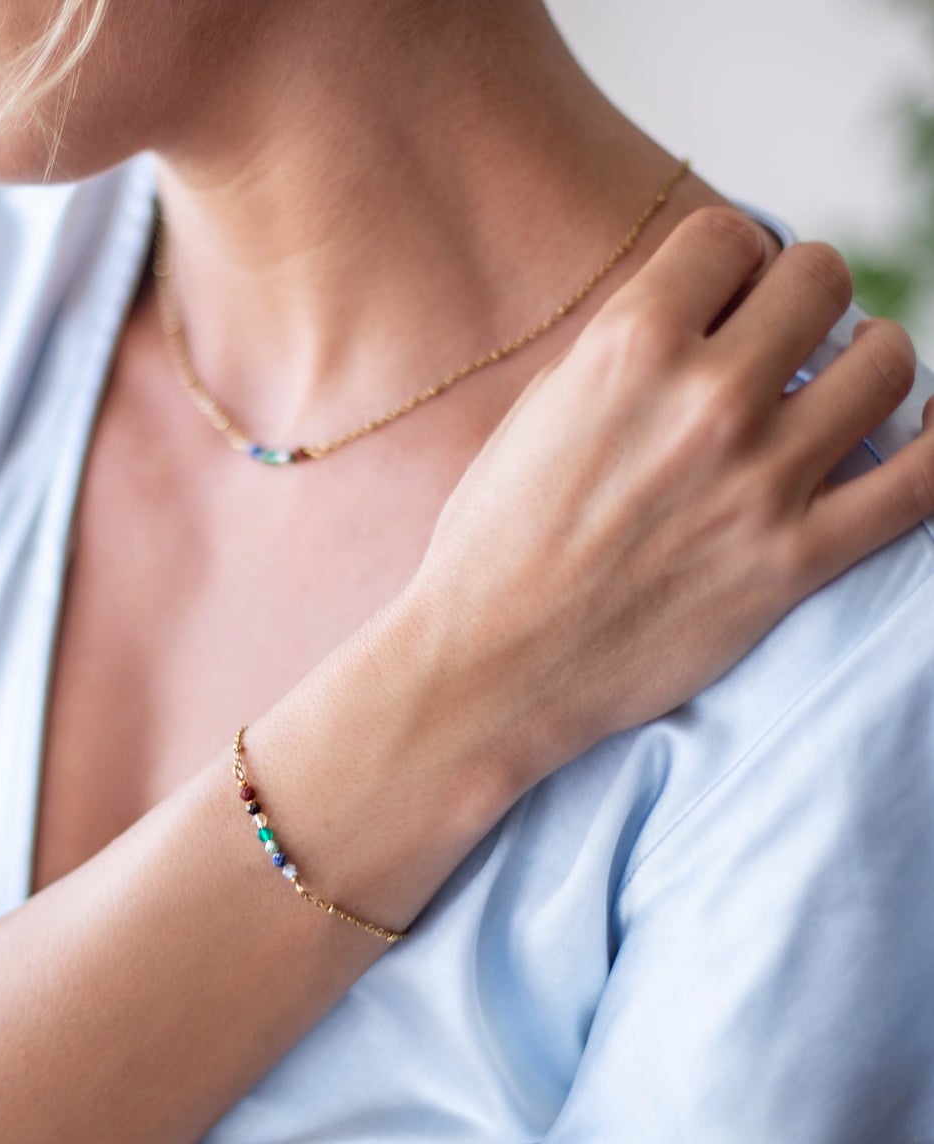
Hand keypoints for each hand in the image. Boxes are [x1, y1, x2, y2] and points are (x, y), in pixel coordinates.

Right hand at [406, 205, 933, 777]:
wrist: (490, 668)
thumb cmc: (492, 547)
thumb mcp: (535, 417)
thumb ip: (620, 355)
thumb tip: (700, 324)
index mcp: (626, 350)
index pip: (731, 238)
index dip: (729, 266)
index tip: (722, 304)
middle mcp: (704, 400)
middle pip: (822, 279)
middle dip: (800, 303)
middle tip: (778, 348)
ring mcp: (759, 482)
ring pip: (888, 362)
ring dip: (865, 365)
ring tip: (830, 397)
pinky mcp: (795, 560)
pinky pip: (923, 480)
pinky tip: (925, 432)